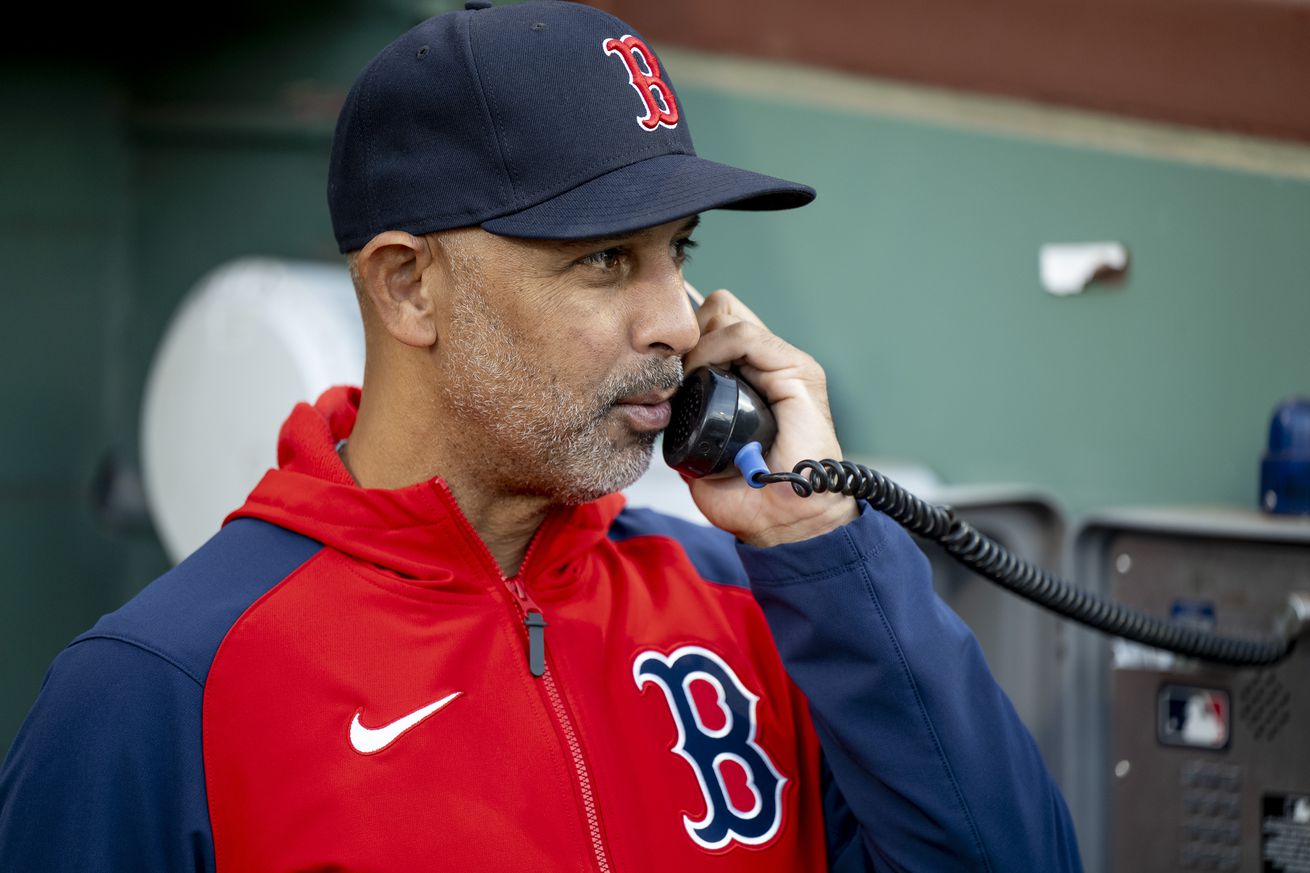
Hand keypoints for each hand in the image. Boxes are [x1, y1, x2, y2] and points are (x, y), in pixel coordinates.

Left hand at [680, 288, 857, 546]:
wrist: (786, 522)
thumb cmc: (753, 498)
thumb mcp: (702, 458)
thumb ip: (686, 429)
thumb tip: (661, 411)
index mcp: (748, 381)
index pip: (709, 329)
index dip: (681, 342)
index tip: (660, 371)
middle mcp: (766, 366)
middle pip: (716, 311)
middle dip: (687, 333)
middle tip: (674, 371)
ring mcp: (783, 364)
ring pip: (726, 313)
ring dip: (696, 340)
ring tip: (687, 376)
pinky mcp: (797, 370)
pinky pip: (745, 334)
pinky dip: (715, 346)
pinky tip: (701, 371)